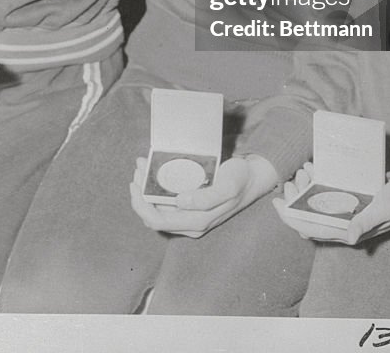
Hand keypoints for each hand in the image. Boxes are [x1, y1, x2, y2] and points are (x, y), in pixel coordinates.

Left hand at [129, 154, 278, 237]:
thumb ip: (206, 198)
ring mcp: (190, 216)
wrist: (253, 179)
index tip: (135, 182)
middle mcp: (190, 224)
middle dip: (140, 193)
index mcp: (196, 222)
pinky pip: (167, 202)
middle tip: (138, 167)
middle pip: (153, 215)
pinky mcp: (191, 207)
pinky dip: (157, 188)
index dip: (140, 205)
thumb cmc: (239, 180)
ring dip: (147, 189)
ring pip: (159, 208)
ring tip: (144, 165)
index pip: (157, 221)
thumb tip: (180, 202)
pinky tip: (156, 171)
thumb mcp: (228, 187)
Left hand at [273, 165, 389, 244]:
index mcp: (345, 231)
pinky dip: (315, 182)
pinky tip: (314, 168)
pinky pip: (324, 194)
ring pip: (313, 203)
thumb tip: (349, 238)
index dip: (290, 218)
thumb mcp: (381, 210)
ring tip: (305, 168)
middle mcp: (340, 223)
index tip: (277, 204)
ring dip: (304, 187)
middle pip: (308, 215)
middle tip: (293, 178)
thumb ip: (364, 222)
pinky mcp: (346, 201)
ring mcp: (342, 212)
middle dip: (295, 198)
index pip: (310, 229)